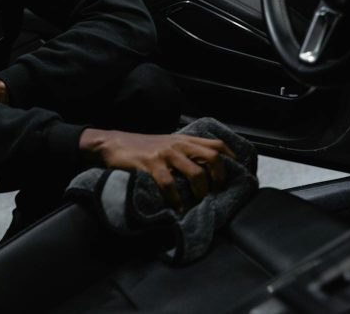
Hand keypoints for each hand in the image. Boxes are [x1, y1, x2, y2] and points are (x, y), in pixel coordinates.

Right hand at [79, 129, 235, 211]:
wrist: (112, 144)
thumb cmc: (141, 147)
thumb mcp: (166, 144)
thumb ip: (184, 152)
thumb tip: (203, 170)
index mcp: (184, 140)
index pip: (216, 144)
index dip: (231, 158)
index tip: (237, 173)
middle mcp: (178, 145)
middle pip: (212, 156)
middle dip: (220, 176)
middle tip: (217, 191)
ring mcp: (165, 154)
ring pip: (195, 172)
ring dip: (201, 191)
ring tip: (199, 203)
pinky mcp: (150, 165)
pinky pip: (169, 184)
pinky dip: (176, 199)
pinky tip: (177, 208)